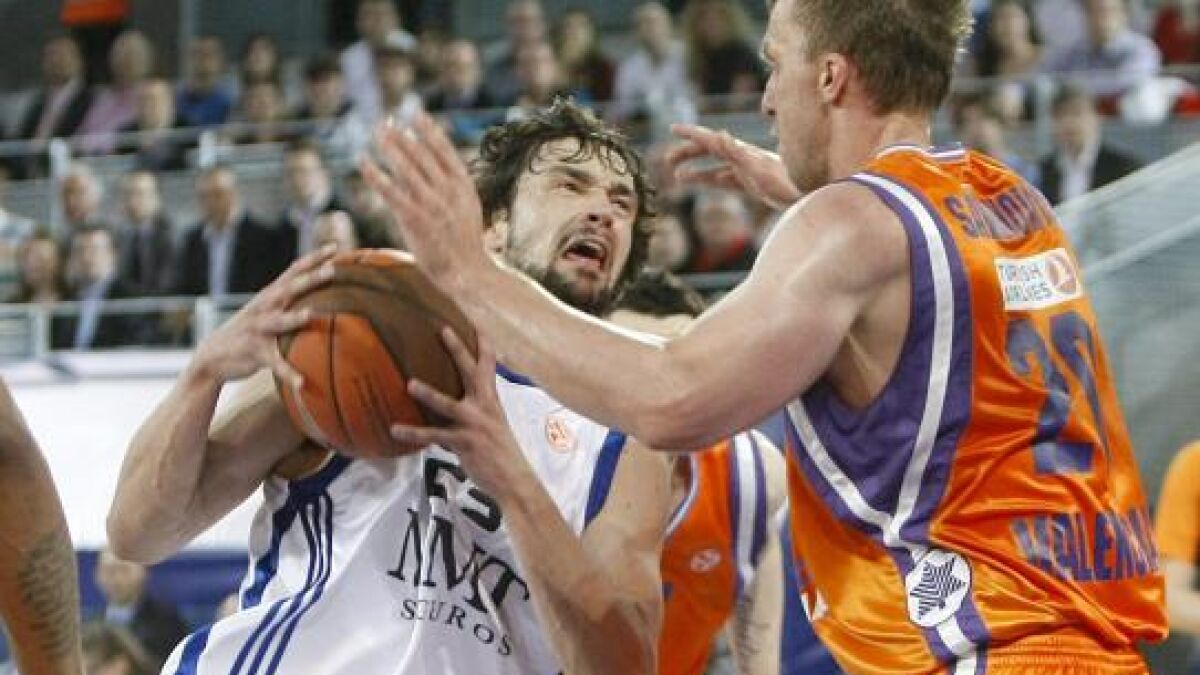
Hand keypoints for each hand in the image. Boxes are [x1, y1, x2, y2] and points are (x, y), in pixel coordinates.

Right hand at [192, 245, 336, 387]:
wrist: (213, 356)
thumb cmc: (251, 331)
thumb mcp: (268, 311)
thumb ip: (291, 302)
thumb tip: (325, 296)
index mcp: (271, 296)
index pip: (294, 270)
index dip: (314, 258)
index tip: (335, 246)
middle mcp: (264, 307)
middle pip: (289, 289)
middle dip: (310, 278)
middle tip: (333, 269)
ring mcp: (258, 329)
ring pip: (278, 321)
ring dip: (294, 317)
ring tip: (310, 314)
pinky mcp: (255, 352)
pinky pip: (275, 364)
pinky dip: (288, 373)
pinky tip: (301, 384)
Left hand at [361, 112, 491, 289]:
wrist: (469, 272)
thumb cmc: (465, 244)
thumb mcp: (466, 209)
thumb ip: (451, 189)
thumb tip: (434, 171)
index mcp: (464, 186)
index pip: (445, 150)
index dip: (429, 131)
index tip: (416, 114)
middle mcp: (448, 191)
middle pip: (422, 155)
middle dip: (403, 136)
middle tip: (386, 121)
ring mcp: (432, 204)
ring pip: (406, 168)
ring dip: (390, 147)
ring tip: (377, 132)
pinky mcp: (414, 218)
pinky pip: (390, 191)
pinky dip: (375, 175)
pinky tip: (363, 162)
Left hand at [390, 328, 529, 497]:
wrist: (515, 479)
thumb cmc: (502, 454)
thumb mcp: (493, 427)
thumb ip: (473, 415)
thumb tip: (448, 417)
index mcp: (492, 401)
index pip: (489, 366)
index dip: (484, 344)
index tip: (475, 324)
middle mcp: (484, 407)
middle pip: (470, 371)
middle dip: (457, 349)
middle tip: (443, 330)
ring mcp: (474, 424)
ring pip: (448, 404)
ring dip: (428, 393)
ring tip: (409, 383)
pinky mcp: (464, 443)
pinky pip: (434, 436)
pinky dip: (413, 433)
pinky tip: (395, 429)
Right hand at [666, 123, 800, 209]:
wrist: (809, 193)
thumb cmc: (785, 182)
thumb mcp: (757, 168)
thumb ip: (736, 153)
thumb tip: (718, 134)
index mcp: (740, 152)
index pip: (710, 140)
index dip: (691, 134)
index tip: (673, 129)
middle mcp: (742, 157)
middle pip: (709, 151)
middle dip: (688, 153)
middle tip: (667, 160)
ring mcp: (746, 170)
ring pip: (714, 167)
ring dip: (696, 170)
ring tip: (677, 177)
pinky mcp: (752, 182)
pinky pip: (725, 180)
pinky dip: (711, 180)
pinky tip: (704, 183)